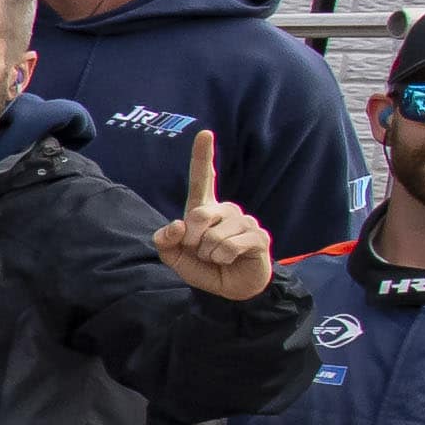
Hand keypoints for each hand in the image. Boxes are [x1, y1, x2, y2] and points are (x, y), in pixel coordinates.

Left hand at [153, 119, 280, 301]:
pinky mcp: (258, 236)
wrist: (230, 290)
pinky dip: (222, 259)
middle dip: (191, 241)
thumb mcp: (175, 257)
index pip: (203, 179)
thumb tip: (177, 225)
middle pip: (197, 215)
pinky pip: (229, 247)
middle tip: (201, 252)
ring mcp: (244, 221)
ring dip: (209, 254)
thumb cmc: (204, 267)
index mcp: (204, 209)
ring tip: (218, 258)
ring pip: (213, 236)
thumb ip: (165, 241)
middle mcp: (226, 209)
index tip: (205, 133)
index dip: (202, 156)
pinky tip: (230, 260)